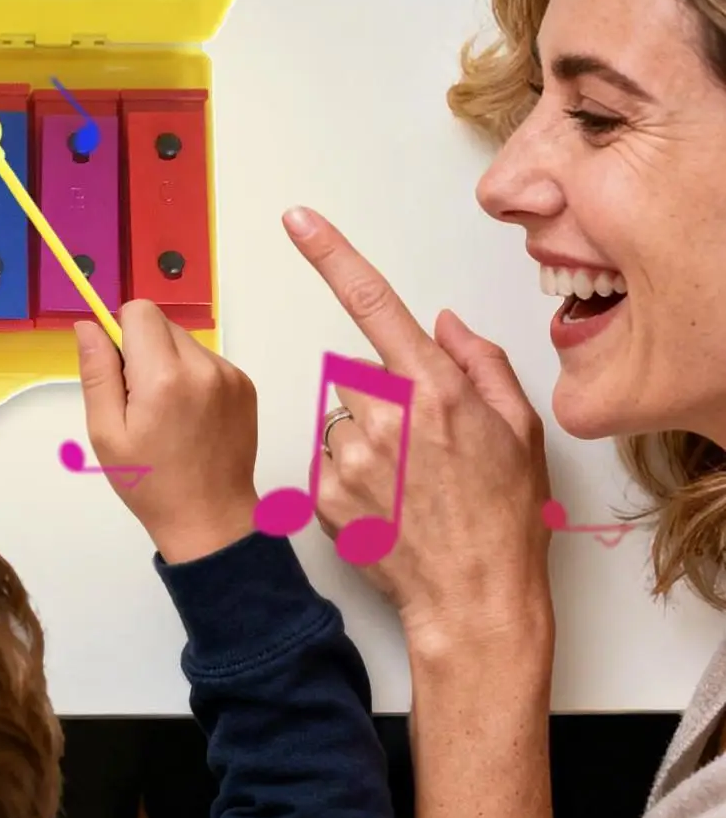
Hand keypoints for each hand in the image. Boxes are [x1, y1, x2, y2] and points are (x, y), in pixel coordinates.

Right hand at [75, 300, 258, 563]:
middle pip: (162, 324)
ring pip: (184, 341)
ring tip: (167, 412)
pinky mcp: (244, 385)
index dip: (121, 330)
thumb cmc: (150, 482)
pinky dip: (192, 377)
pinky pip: (206, 360)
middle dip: (143, 349)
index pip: (139, 311)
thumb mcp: (106, 432)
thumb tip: (88, 325)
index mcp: (163, 377)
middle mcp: (202, 366)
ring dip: (168, 362)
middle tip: (139, 399)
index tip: (119, 368)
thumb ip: (97, 372)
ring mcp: (229, 375)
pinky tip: (189, 415)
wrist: (210, 519)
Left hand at [283, 207, 553, 656]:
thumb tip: (443, 321)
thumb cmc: (504, 516)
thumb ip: (479, 362)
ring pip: (339, 418)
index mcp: (433, 388)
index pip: (373, 303)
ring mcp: (349, 454)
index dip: (331, 255)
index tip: (298, 220)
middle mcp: (385, 414)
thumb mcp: (519, 429)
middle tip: (418, 445)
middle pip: (355, 372)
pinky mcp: (323, 490)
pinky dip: (348, 476)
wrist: (474, 597)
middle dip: (380, 397)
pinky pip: (326, 461)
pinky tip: (385, 503)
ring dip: (363, 439)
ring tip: (404, 482)